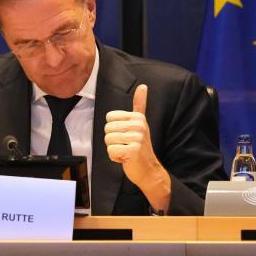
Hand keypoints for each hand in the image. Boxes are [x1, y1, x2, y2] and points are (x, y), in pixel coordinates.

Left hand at [104, 84, 170, 211]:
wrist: (149, 169)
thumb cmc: (140, 147)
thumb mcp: (140, 123)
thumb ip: (140, 105)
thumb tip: (143, 85)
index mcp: (138, 118)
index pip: (109, 118)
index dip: (113, 129)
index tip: (126, 136)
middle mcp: (139, 126)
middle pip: (107, 129)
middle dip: (113, 140)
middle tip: (126, 146)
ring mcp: (137, 138)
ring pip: (108, 140)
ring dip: (114, 149)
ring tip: (126, 151)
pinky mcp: (133, 151)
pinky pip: (111, 151)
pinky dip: (115, 157)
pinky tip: (126, 158)